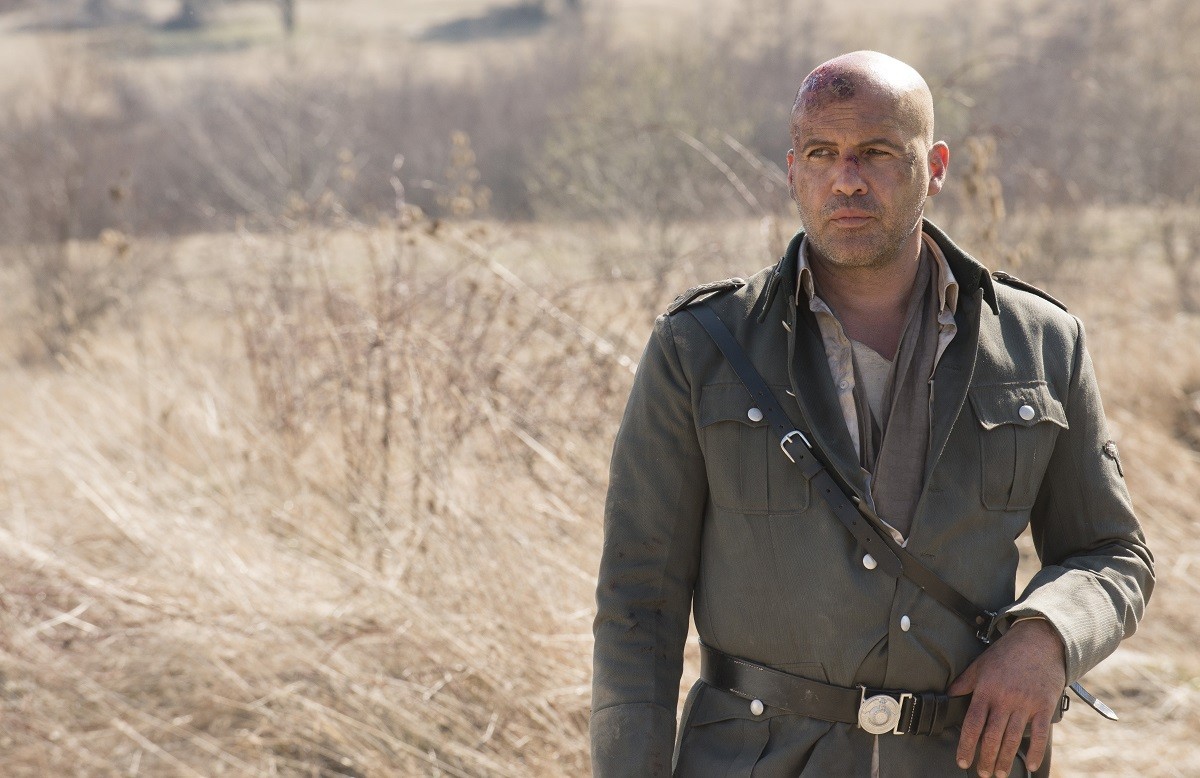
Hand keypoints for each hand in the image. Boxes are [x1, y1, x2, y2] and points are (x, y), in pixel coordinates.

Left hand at [947, 618, 1065, 776]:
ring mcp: (1025, 704)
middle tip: (982, 773)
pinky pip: (1039, 734)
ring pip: (1012, 739)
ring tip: (998, 773)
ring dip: (1004, 760)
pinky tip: (1028, 764)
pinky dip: (1034, 752)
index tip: (962, 761)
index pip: (972, 724)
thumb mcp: (980, 664)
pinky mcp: (1044, 706)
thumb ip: (964, 682)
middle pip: (992, 736)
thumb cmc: (1007, 653)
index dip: (966, 745)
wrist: (1039, 641)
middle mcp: (1004, 699)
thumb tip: (948, 695)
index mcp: (986, 690)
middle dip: (985, 758)